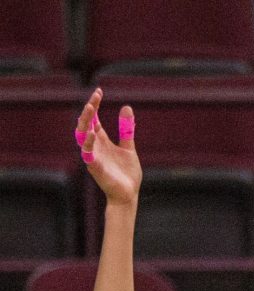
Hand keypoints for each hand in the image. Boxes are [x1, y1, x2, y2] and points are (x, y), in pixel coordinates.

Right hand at [73, 90, 138, 206]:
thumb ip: (126, 130)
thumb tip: (127, 107)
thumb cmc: (126, 173)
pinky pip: (88, 154)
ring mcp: (93, 156)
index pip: (94, 119)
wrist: (129, 194)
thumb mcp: (128, 148)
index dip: (95, 105)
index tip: (99, 91)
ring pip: (82, 136)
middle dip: (89, 110)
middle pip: (86, 124)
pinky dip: (89, 144)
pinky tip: (93, 134)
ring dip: (85, 123)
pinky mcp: (95, 167)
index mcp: (102, 140)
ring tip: (90, 108)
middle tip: (95, 97)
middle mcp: (95, 146)